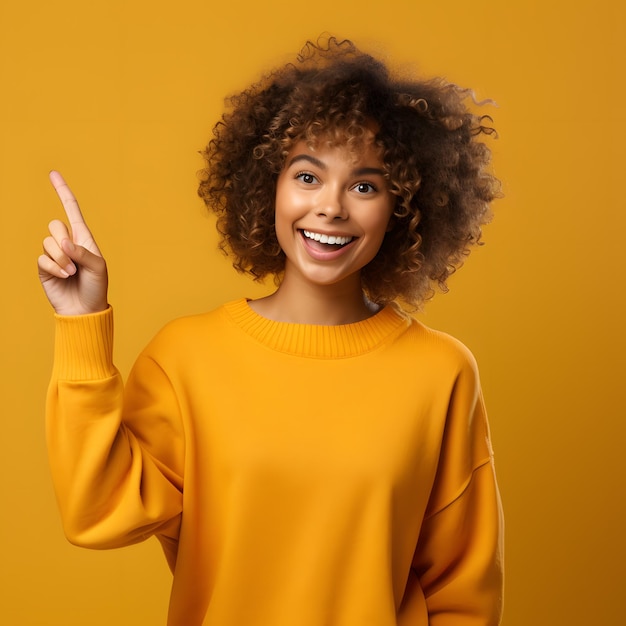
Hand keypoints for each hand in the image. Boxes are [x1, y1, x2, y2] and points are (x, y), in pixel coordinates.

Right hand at [38, 171, 108, 315]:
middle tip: (76, 261)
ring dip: (62, 259)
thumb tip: (63, 243)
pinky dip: (54, 268)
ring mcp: (54, 254)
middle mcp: (67, 243)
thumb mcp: (98, 268)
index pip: (71, 210)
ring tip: (73, 273)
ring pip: (48, 242)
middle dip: (64, 242)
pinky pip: (42, 258)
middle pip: (55, 225)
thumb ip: (83, 252)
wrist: (85, 310)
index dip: (62, 191)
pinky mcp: (44, 267)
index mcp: (84, 238)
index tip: (53, 173)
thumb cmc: (97, 287)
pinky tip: (64, 277)